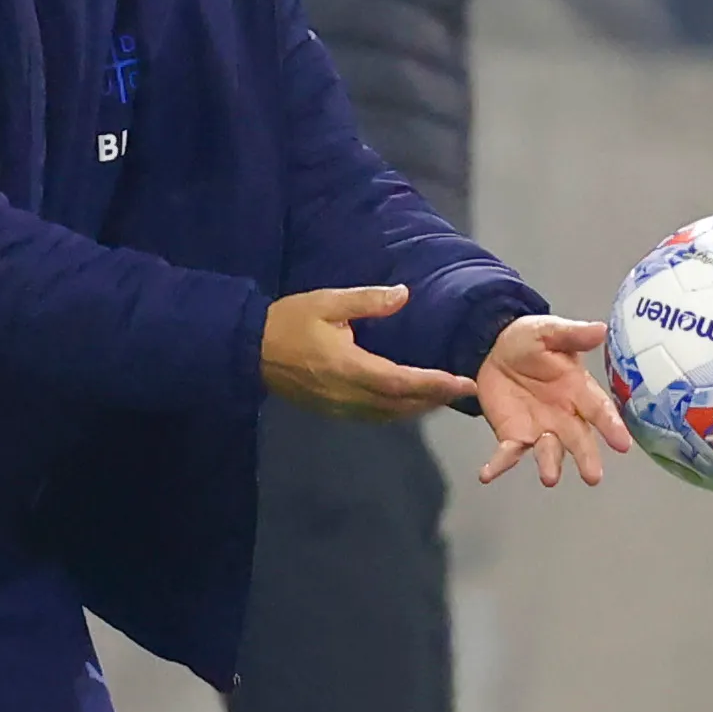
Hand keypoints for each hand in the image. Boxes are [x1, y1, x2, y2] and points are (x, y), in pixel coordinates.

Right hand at [263, 285, 478, 421]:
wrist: (250, 350)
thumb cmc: (289, 321)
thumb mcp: (328, 302)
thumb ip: (367, 300)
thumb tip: (404, 294)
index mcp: (349, 367)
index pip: (401, 382)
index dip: (434, 384)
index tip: (462, 382)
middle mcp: (348, 394)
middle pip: (400, 404)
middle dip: (434, 398)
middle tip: (462, 389)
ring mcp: (339, 406)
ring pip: (388, 415)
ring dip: (418, 408)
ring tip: (443, 395)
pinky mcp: (332, 411)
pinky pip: (373, 417)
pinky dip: (397, 412)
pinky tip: (409, 403)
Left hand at [469, 314, 628, 488]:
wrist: (493, 347)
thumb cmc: (530, 341)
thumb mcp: (550, 331)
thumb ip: (573, 335)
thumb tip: (601, 329)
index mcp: (578, 390)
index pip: (599, 410)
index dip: (611, 426)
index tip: (623, 444)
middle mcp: (564, 416)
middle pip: (579, 439)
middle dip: (586, 457)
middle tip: (593, 476)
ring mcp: (540, 430)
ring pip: (549, 451)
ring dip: (550, 464)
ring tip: (549, 478)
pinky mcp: (513, 436)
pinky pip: (508, 453)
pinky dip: (500, 465)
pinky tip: (488, 474)